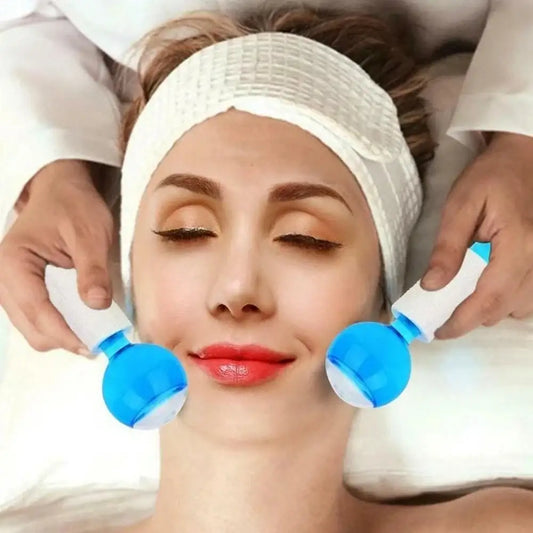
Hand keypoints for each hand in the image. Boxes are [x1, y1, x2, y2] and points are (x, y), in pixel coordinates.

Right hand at [0, 160, 113, 354]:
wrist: (63, 191)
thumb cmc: (74, 206)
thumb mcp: (90, 233)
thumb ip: (93, 270)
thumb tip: (97, 305)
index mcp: (13, 263)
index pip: (36, 310)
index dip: (64, 333)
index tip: (91, 347)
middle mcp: (3, 278)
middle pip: (30, 326)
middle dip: (63, 338)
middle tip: (99, 342)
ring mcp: (9, 286)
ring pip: (31, 327)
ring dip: (61, 335)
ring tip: (94, 333)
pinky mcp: (22, 290)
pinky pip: (36, 318)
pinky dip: (59, 325)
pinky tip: (82, 321)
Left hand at [421, 132, 532, 338]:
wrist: (525, 159)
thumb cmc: (491, 177)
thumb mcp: (460, 205)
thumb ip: (448, 247)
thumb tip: (432, 286)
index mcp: (518, 244)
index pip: (489, 298)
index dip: (462, 321)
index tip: (437, 331)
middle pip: (503, 308)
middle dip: (470, 317)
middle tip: (440, 312)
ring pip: (518, 308)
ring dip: (488, 309)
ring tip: (462, 295)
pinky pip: (529, 298)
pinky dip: (505, 300)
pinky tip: (488, 285)